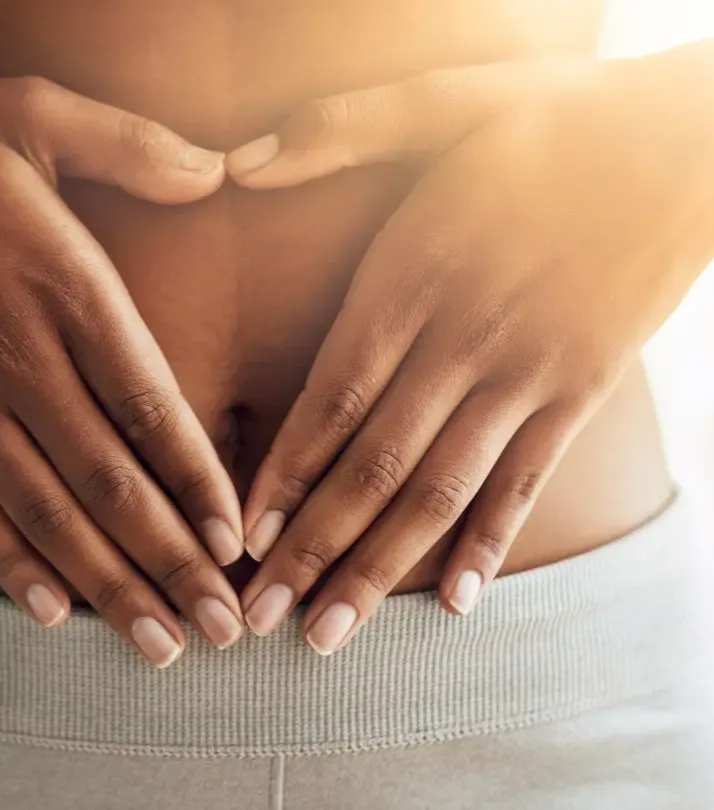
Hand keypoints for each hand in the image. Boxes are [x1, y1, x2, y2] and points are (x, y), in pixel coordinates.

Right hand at [0, 75, 245, 665]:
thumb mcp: (32, 114)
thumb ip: (134, 145)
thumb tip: (220, 166)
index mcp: (64, 286)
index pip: (152, 406)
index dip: (200, 481)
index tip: (239, 542)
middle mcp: (16, 357)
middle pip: (111, 482)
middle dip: (173, 563)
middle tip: (223, 630)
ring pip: (47, 513)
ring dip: (108, 586)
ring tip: (159, 646)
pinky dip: (11, 564)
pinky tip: (51, 615)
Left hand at [226, 56, 713, 651]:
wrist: (692, 140)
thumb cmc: (555, 121)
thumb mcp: (444, 101)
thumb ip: (339, 128)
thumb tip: (242, 162)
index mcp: (415, 274)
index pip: (331, 397)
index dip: (281, 473)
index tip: (240, 539)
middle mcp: (465, 339)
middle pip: (372, 465)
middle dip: (310, 548)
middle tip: (260, 619)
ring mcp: (529, 374)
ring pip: (439, 491)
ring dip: (380, 569)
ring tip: (330, 636)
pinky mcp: (582, 391)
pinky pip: (526, 483)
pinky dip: (488, 543)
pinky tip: (454, 604)